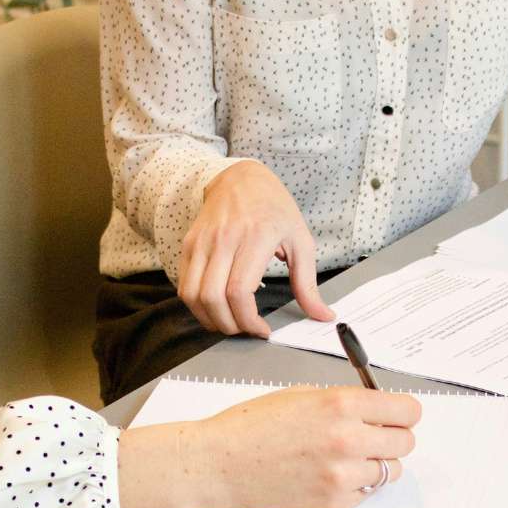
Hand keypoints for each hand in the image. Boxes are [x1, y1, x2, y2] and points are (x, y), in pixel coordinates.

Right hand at [117, 386, 420, 507]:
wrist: (219, 462)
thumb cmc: (252, 425)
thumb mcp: (302, 395)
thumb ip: (344, 402)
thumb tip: (377, 410)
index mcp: (341, 405)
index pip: (407, 411)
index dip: (403, 412)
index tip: (398, 415)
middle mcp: (348, 440)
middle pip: (405, 442)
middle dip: (392, 436)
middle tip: (373, 435)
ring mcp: (342, 476)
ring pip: (390, 471)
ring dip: (376, 463)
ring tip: (347, 457)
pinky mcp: (333, 503)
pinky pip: (365, 493)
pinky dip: (355, 485)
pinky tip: (328, 474)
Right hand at [179, 162, 333, 337]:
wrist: (241, 178)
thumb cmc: (274, 208)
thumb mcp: (300, 240)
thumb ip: (308, 283)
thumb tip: (323, 315)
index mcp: (256, 237)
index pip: (239, 291)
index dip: (248, 320)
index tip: (262, 329)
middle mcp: (224, 239)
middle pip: (213, 298)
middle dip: (229, 325)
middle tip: (245, 329)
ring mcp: (202, 241)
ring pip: (192, 295)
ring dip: (209, 319)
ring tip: (229, 322)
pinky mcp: (189, 244)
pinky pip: (184, 285)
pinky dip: (197, 305)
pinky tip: (215, 307)